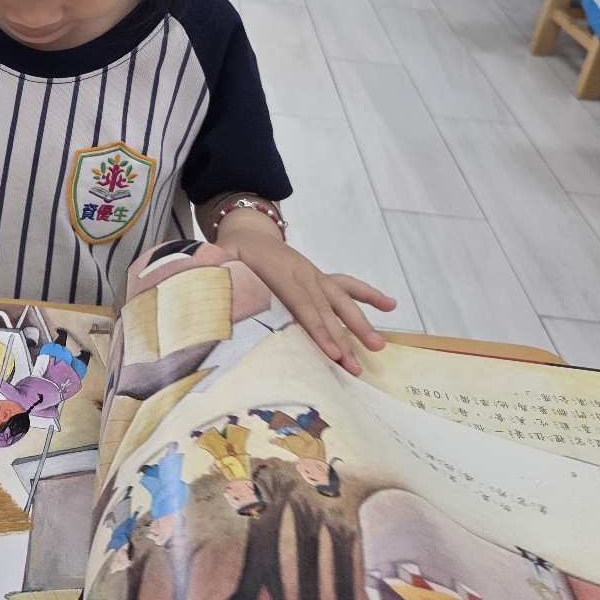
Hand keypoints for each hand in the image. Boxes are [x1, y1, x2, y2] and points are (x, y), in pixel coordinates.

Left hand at [215, 211, 395, 374]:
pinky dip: (369, 295)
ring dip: (359, 324)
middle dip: (341, 338)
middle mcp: (303, 273)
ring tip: (378, 346)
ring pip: (341, 299)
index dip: (317, 329)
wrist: (249, 233)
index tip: (330, 354)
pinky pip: (348, 285)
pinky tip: (390, 305)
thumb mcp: (221, 260)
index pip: (301, 304)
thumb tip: (210, 276)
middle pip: (325, 309)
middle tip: (355, 366)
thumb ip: (217, 269)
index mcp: (278, 272)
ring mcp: (315, 276)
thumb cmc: (234, 255)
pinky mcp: (321, 279)